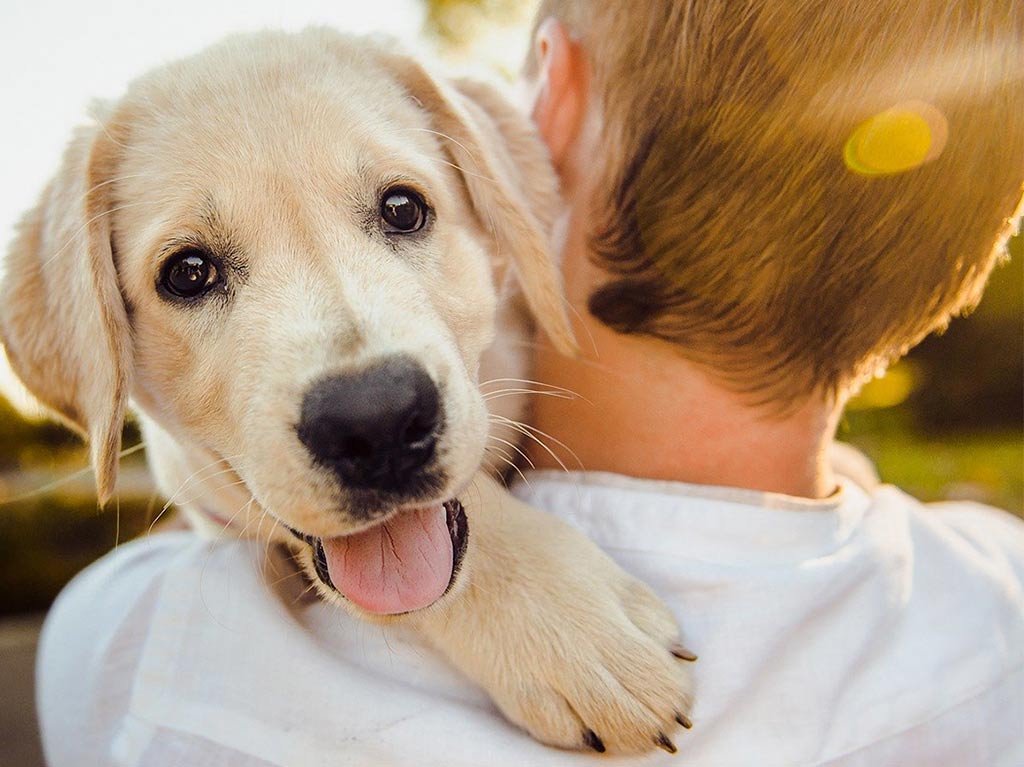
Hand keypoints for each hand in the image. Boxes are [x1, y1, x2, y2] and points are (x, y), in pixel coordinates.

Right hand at [412, 472, 695, 753]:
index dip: (678, 691)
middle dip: (659, 719)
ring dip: (627, 735)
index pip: (665, 675)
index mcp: (610, 614)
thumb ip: (640, 608)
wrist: (458, 546)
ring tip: (628, 729)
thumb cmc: (532, 547)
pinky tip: (586, 729)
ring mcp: (547, 675)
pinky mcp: (512, 690)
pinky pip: (557, 732)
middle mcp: (584, 650)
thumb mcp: (600, 566)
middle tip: (660, 719)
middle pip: (644, 709)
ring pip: (608, 730)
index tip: (675, 689)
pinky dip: (579, 735)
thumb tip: (678, 652)